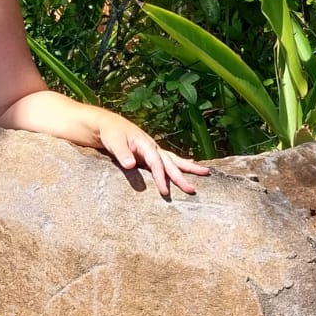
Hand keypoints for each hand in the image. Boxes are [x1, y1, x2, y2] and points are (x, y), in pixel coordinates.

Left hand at [93, 112, 209, 198]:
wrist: (109, 125)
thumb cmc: (111, 133)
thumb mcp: (113, 142)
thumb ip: (122, 153)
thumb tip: (130, 165)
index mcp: (145, 143)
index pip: (155, 162)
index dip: (160, 176)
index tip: (164, 191)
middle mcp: (153, 146)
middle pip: (170, 162)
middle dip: (181, 176)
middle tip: (192, 189)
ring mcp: (154, 149)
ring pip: (174, 160)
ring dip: (189, 168)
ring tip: (206, 172)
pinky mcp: (152, 154)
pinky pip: (169, 161)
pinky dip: (181, 164)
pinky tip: (191, 167)